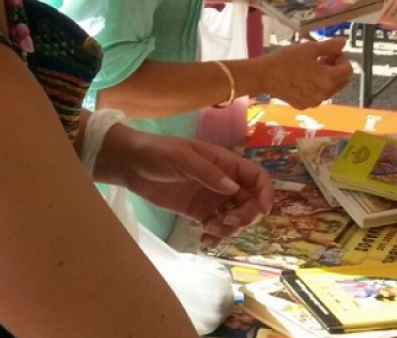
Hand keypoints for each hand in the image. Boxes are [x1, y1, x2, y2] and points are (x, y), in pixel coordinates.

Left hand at [119, 132, 273, 241]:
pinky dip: (215, 237)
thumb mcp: (183, 159)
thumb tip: (233, 190)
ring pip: (236, 218)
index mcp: (225, 163)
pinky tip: (204, 243)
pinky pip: (216, 228)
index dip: (265, 192)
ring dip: (229, 229)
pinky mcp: (199, 213)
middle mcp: (224, 182)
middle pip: (250, 202)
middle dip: (245, 216)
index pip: (257, 177)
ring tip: (208, 230)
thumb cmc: (158, 153)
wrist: (131, 165)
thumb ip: (207, 173)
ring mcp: (212, 199)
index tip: (262, 210)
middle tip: (226, 223)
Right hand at [261, 37, 352, 108]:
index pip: (348, 70)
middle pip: (342, 81)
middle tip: (324, 57)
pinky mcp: (304, 105)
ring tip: (313, 66)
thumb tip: (343, 43)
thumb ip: (330, 46)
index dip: (343, 58)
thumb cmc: (287, 59)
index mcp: (328, 79)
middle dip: (337, 68)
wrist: (264, 76)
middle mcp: (324, 94)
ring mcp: (314, 102)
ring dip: (328, 77)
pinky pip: (317, 95)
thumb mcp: (309, 48)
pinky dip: (317, 86)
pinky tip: (304, 77)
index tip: (332, 51)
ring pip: (330, 89)